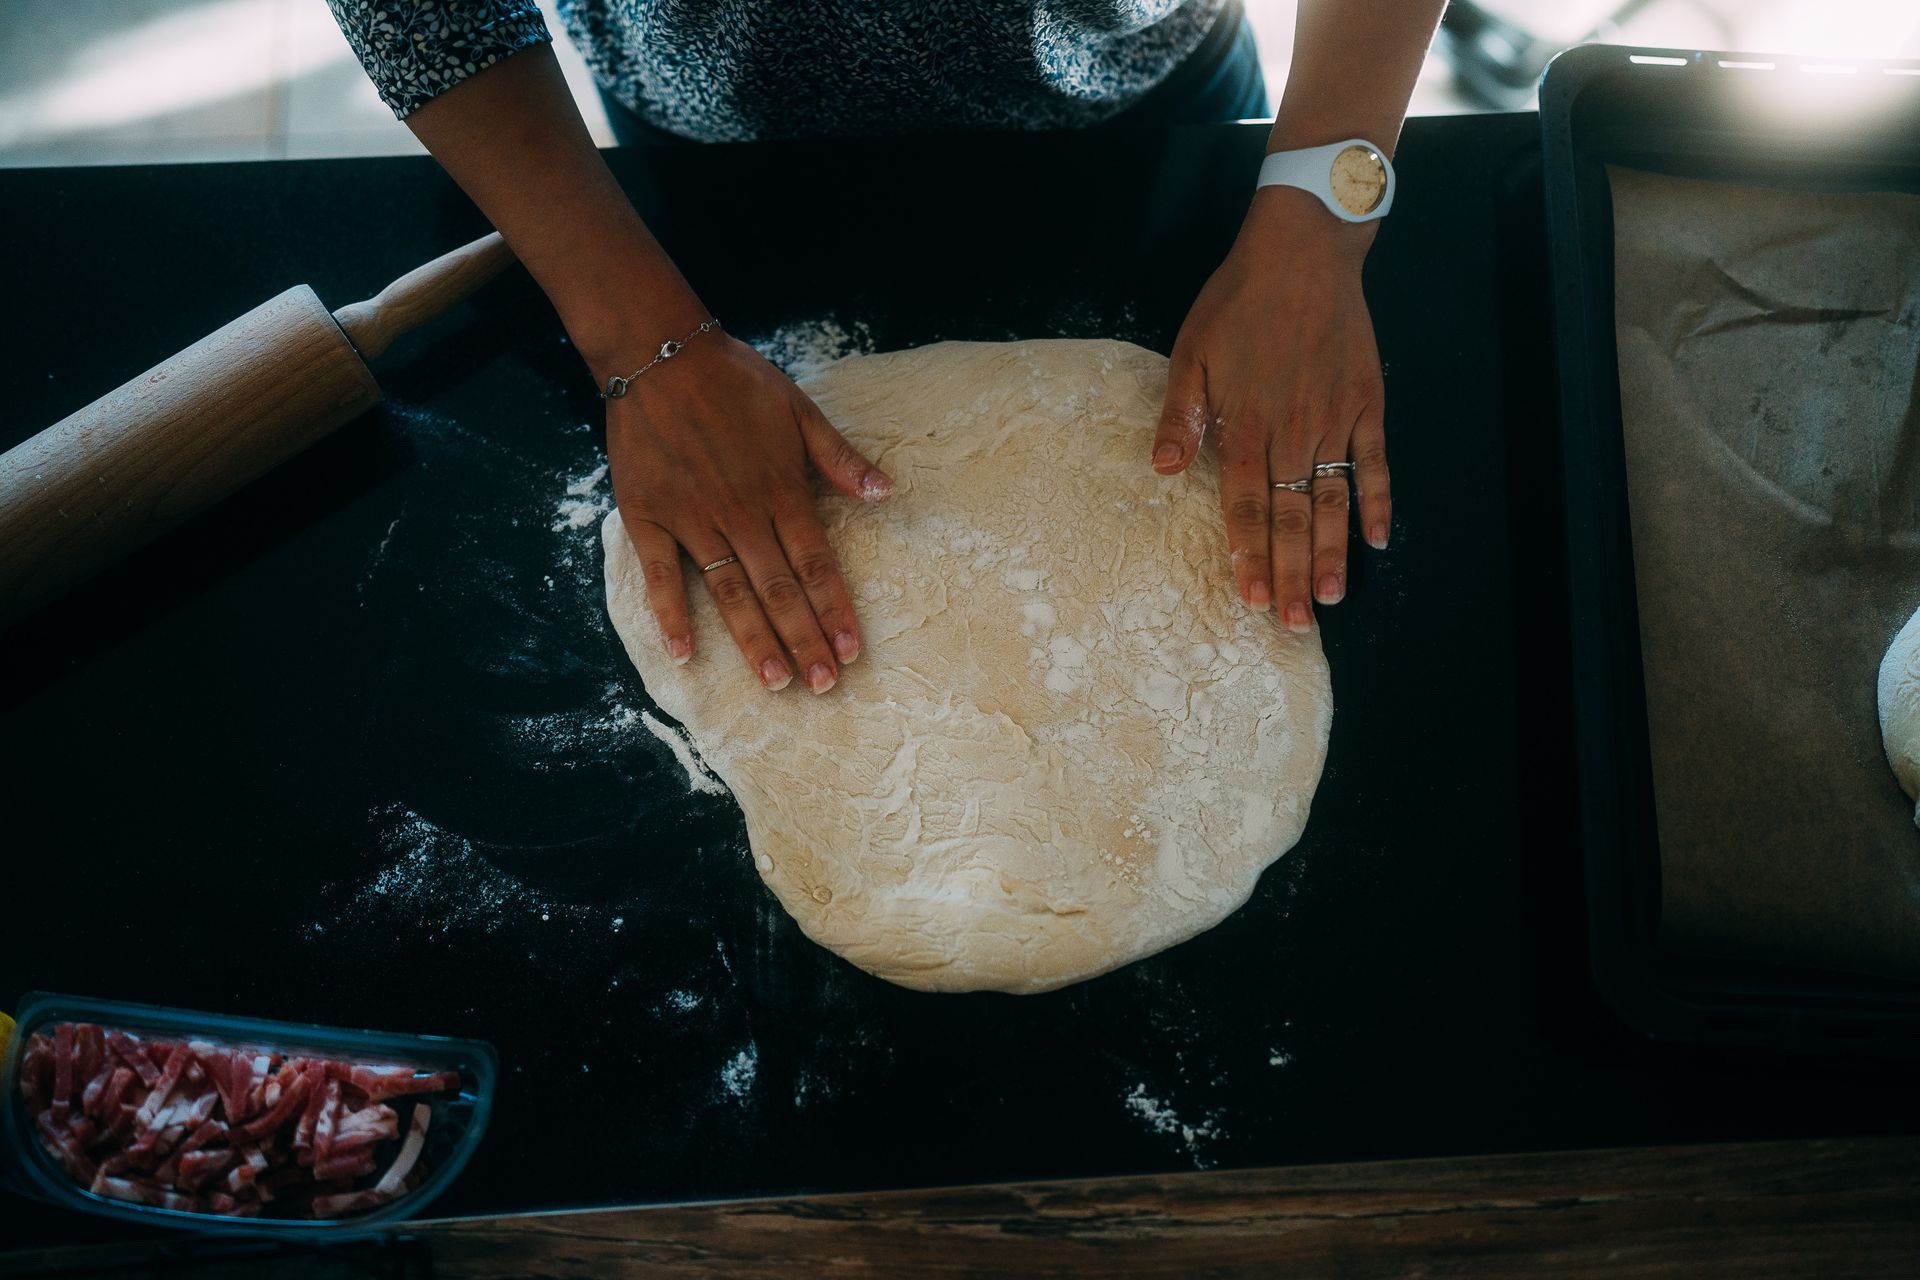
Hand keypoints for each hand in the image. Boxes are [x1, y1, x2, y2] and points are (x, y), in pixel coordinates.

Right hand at [604, 330, 891, 692]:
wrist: (658, 353)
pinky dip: (672, 614)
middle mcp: (742, 513)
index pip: (817, 564)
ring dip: (754, 640)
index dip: (836, 609)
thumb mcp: (800, 410)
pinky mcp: (649, 517)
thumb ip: (840, 458)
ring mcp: (693, 518)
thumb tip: (888, 493)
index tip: (853, 650)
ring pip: (730, 591)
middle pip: (780, 589)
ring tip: (775, 682)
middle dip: (805, 640)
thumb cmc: (735, 380)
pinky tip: (686, 654)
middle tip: (823, 686)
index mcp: (782, 490)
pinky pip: (663, 574)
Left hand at [1150, 187, 1390, 630]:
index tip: (1250, 596)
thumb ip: (1180, 415)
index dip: (1249, 553)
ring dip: (1330, 551)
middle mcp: (1293, 430)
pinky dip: (1379, 501)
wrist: (1305, 249)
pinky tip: (1378, 540)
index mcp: (1246, 422)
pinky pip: (1376, 462)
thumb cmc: (1239, 300)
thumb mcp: (1192, 351)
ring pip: (1333, 499)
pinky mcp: (1367, 403)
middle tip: (1291, 622)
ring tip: (1328, 598)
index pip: (1246, 504)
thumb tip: (1161, 470)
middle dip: (1289, 573)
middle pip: (1291, 515)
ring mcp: (1335, 419)